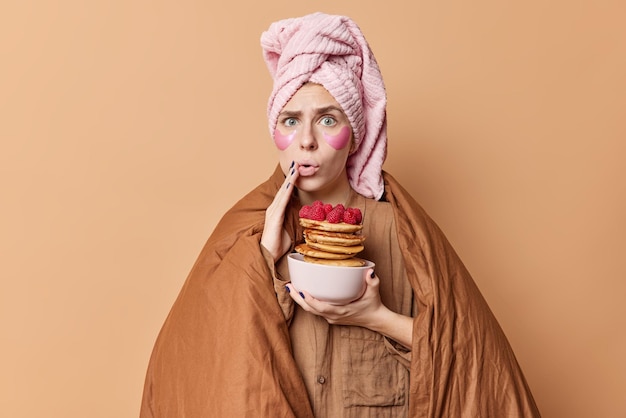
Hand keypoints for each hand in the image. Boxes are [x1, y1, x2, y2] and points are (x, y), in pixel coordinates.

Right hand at [261, 162, 298, 261]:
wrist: (268, 255)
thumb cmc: (279, 244)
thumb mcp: (291, 229)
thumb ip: (296, 220)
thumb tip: (309, 216)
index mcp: (278, 210)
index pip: (286, 193)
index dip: (292, 181)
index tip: (298, 170)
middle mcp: (274, 208)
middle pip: (284, 189)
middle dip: (290, 176)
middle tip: (296, 162)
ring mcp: (273, 212)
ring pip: (283, 193)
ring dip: (289, 180)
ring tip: (295, 169)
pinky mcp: (274, 218)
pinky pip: (282, 203)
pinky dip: (286, 192)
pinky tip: (291, 185)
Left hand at [286, 269, 413, 347]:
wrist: (375, 320)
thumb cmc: (373, 305)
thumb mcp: (374, 293)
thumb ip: (373, 282)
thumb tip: (370, 271)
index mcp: (341, 311)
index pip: (322, 308)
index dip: (311, 301)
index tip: (302, 292)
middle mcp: (333, 316)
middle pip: (310, 309)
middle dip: (298, 298)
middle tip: (289, 286)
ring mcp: (331, 318)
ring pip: (311, 311)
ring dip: (300, 300)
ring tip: (291, 287)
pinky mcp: (330, 316)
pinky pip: (315, 310)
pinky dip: (307, 302)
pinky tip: (301, 292)